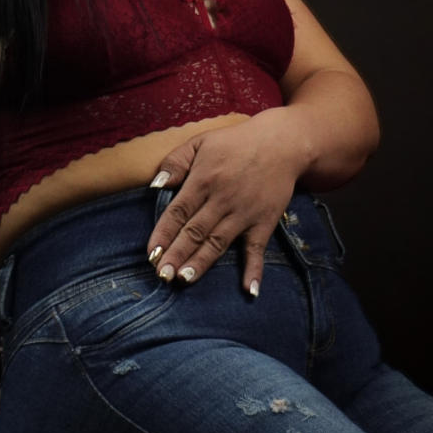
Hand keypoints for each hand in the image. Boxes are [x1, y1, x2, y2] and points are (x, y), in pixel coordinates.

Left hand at [147, 112, 301, 296]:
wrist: (282, 143)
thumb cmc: (235, 143)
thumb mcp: (201, 142)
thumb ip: (175, 162)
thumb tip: (156, 185)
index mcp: (203, 179)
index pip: (178, 211)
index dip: (163, 233)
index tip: (150, 253)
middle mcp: (222, 199)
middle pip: (195, 231)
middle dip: (177, 254)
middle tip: (162, 275)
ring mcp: (244, 213)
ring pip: (219, 242)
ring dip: (202, 262)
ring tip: (185, 279)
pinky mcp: (264, 221)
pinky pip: (257, 249)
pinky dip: (254, 269)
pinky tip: (249, 290)